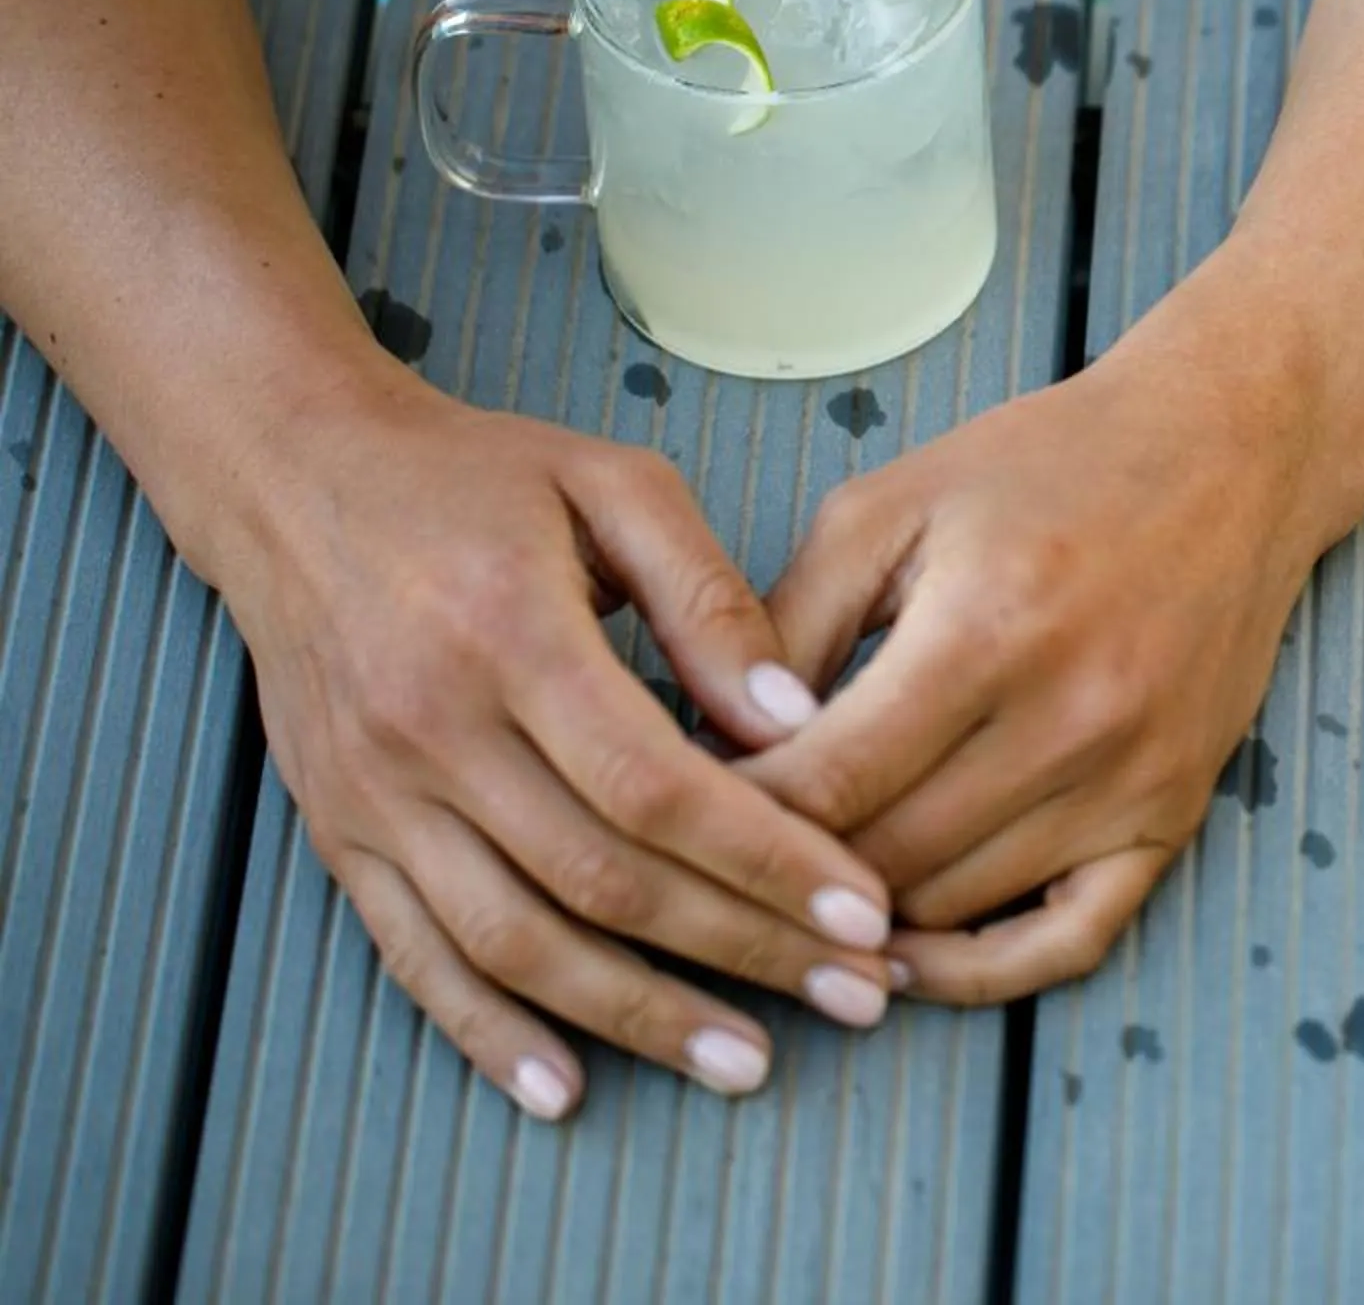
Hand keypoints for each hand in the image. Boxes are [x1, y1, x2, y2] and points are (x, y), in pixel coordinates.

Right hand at [225, 370, 899, 1120]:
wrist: (296, 478)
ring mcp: (378, 796)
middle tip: (854, 996)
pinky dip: (490, 1035)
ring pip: (517, 942)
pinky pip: (416, 959)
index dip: (768, 861)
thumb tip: (796, 718)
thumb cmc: (478, 478)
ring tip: (745, 1061)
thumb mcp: (614, 486)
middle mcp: (433, 730)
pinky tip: (566, 1088)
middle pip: (604, 879)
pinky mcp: (342, 835)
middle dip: (742, 951)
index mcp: (510, 635)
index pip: (659, 786)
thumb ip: (710, 600)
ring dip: (637, 1017)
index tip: (865, 910)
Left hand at [742, 290, 1349, 1003]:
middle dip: (777, 875)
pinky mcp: (1174, 811)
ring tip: (787, 899)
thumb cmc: (1047, 466)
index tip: (669, 818)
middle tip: (709, 870)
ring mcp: (1132, 778)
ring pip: (953, 910)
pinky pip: (1069, 943)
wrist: (1228, 452)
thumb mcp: (888, 507)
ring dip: (860, 920)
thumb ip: (784, 626)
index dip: (727, 818)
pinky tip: (906, 958)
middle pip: (879, 864)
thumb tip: (702, 749)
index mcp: (986, 630)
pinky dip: (980, 973)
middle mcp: (1069, 720)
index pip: (823, 786)